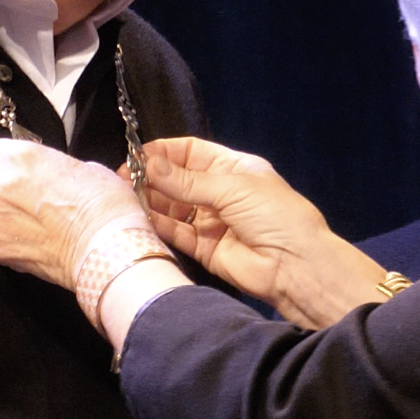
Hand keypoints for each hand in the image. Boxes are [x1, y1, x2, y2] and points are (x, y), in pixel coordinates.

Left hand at [0, 140, 147, 288]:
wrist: (109, 250)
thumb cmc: (107, 209)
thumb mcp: (89, 169)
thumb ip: (58, 169)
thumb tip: (58, 176)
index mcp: (22, 157)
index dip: (4, 162)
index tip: (15, 170)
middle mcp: (1, 184)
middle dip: (0, 187)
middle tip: (26, 198)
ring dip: (1, 213)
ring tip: (32, 223)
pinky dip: (9, 240)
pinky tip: (35, 242)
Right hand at [138, 137, 388, 327]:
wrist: (296, 266)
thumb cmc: (275, 215)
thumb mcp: (232, 188)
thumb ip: (187, 181)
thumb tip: (148, 164)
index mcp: (234, 169)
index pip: (192, 153)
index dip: (165, 152)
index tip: (137, 155)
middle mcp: (221, 193)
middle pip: (178, 180)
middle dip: (152, 178)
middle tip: (123, 179)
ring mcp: (212, 221)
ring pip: (173, 207)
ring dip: (151, 201)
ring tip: (125, 197)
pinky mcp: (205, 248)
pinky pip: (176, 233)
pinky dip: (158, 226)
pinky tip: (138, 218)